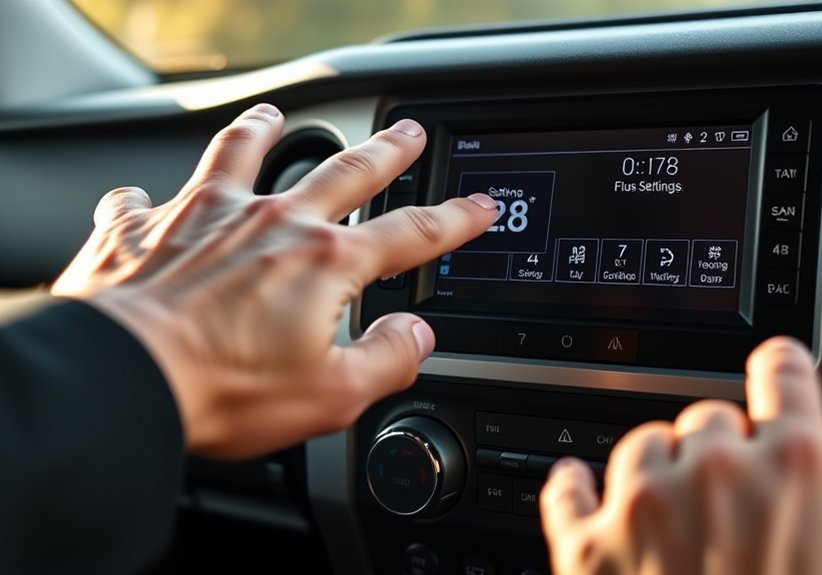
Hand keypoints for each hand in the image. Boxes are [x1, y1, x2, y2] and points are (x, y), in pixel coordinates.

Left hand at [52, 104, 497, 457]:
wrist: (120, 379)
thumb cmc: (223, 389)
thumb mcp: (331, 395)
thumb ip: (387, 360)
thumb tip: (416, 336)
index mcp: (325, 263)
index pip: (410, 234)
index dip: (454, 220)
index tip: (478, 207)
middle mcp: (272, 223)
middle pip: (343, 171)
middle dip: (385, 151)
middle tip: (407, 133)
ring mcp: (206, 216)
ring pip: (244, 154)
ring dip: (266, 130)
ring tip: (275, 114)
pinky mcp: (144, 228)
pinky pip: (144, 199)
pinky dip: (147, 197)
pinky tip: (145, 196)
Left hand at [540, 337, 821, 574]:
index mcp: (796, 466)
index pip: (783, 374)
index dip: (782, 371)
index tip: (776, 371)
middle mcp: (713, 472)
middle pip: (710, 418)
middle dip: (727, 450)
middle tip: (740, 498)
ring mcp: (644, 509)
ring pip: (642, 446)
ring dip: (662, 470)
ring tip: (677, 511)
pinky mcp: (587, 555)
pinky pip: (565, 495)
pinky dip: (571, 486)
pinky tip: (574, 483)